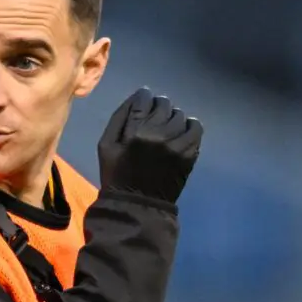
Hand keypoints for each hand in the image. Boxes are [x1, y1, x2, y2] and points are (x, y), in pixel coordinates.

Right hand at [97, 87, 202, 203]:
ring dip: (172, 117)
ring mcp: (177, 144)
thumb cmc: (117, 175)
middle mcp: (158, 134)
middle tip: (154, 117)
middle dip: (158, 107)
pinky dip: (189, 126)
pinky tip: (181, 133)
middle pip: (163, 104)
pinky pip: (195, 129)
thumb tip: (137, 97)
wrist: (137, 205)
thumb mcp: (105, 146)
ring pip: (180, 115)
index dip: (143, 97)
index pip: (143, 99)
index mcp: (134, 132)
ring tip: (166, 128)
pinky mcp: (189, 154)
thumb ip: (118, 119)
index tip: (143, 101)